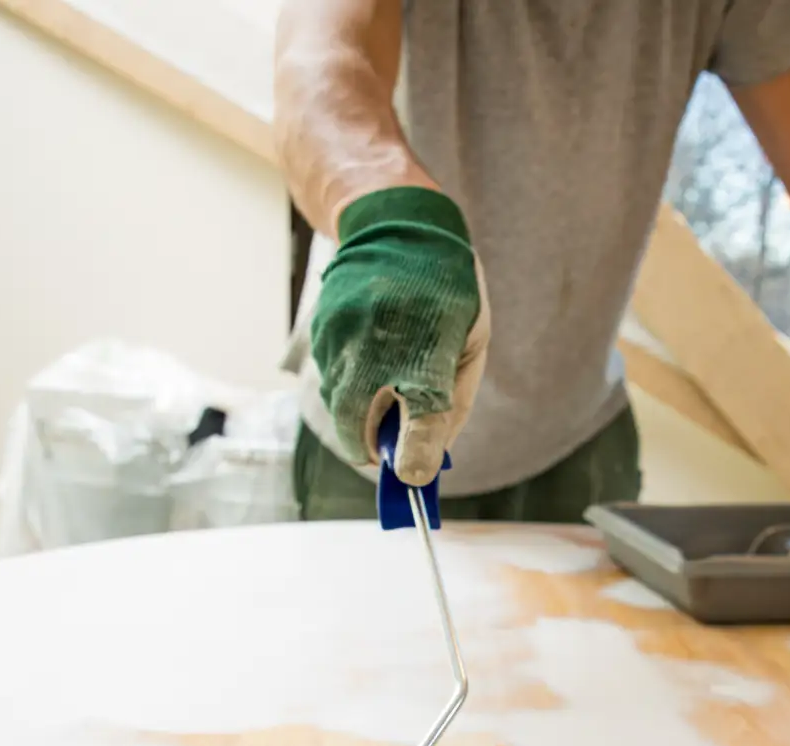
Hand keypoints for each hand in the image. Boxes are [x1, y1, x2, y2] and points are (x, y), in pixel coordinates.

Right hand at [310, 186, 488, 485]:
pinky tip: (373, 354)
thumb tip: (427, 465)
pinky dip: (351, 385)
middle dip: (380, 445)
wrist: (397, 224)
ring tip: (390, 380)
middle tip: (400, 438)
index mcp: (425, 356)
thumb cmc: (448, 290)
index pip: (415, 437)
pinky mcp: (319, 335)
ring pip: (341, 410)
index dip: (414, 465)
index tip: (414, 478)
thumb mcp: (471, 345)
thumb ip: (451, 408)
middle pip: (361, 434)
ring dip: (363, 413)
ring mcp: (339, 343)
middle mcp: (374, 352)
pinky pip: (331, 381)